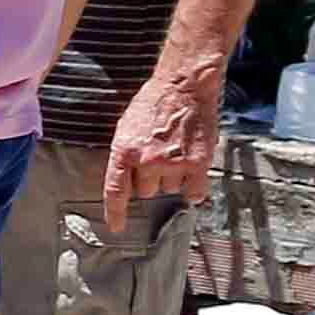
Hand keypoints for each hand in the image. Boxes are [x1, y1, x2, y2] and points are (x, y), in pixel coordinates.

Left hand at [103, 65, 218, 221]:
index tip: (117, 228)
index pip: (115, 191)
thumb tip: (128, 180)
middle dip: (150, 180)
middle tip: (159, 157)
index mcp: (124, 151)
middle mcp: (147, 161)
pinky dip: (194, 189)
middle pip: (146, 192)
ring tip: (176, 153)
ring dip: (173, 178)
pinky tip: (193, 176)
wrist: (184, 85)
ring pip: (170, 189)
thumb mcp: (127, 127)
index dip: (116, 213)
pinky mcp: (198, 163)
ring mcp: (173, 163)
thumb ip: (126, 155)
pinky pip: (195, 192)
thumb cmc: (153, 102)